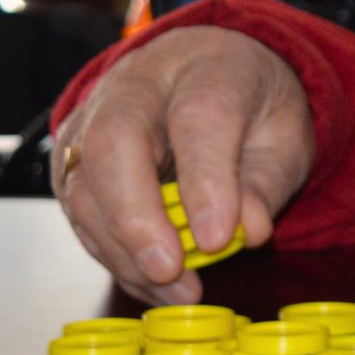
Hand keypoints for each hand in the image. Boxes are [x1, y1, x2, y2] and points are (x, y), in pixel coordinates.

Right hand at [52, 26, 315, 303]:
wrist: (205, 71)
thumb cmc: (248, 105)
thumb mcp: (283, 135)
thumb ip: (267, 181)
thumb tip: (251, 232)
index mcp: (208, 67)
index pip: (198, 117)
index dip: (205, 181)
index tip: (218, 239)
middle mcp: (140, 83)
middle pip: (115, 140)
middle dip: (136, 215)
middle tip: (170, 268)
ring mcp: (93, 115)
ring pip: (84, 182)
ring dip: (121, 248)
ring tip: (170, 287)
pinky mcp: (70, 155)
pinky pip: (78, 210)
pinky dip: (111, 253)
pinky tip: (149, 280)